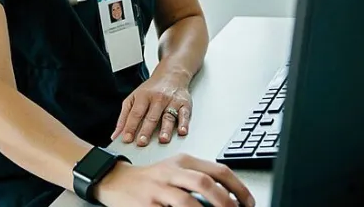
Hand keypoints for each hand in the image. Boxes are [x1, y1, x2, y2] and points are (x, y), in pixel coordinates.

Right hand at [95, 153, 254, 206]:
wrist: (116, 180)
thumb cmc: (151, 179)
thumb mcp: (176, 171)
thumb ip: (199, 178)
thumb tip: (229, 197)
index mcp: (184, 161)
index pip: (218, 170)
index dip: (238, 187)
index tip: (248, 202)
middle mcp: (172, 172)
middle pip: (205, 183)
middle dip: (226, 201)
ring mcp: (158, 189)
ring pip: (187, 201)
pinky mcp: (147, 205)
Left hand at [112, 71, 191, 145]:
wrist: (172, 75)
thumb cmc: (151, 89)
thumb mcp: (133, 98)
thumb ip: (124, 117)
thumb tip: (116, 135)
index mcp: (143, 96)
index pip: (135, 113)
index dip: (130, 126)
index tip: (127, 139)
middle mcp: (158, 98)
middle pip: (151, 116)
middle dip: (146, 130)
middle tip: (142, 142)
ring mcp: (171, 101)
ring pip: (168, 116)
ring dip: (166, 129)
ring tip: (162, 139)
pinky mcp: (184, 104)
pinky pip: (184, 114)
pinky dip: (184, 123)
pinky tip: (182, 131)